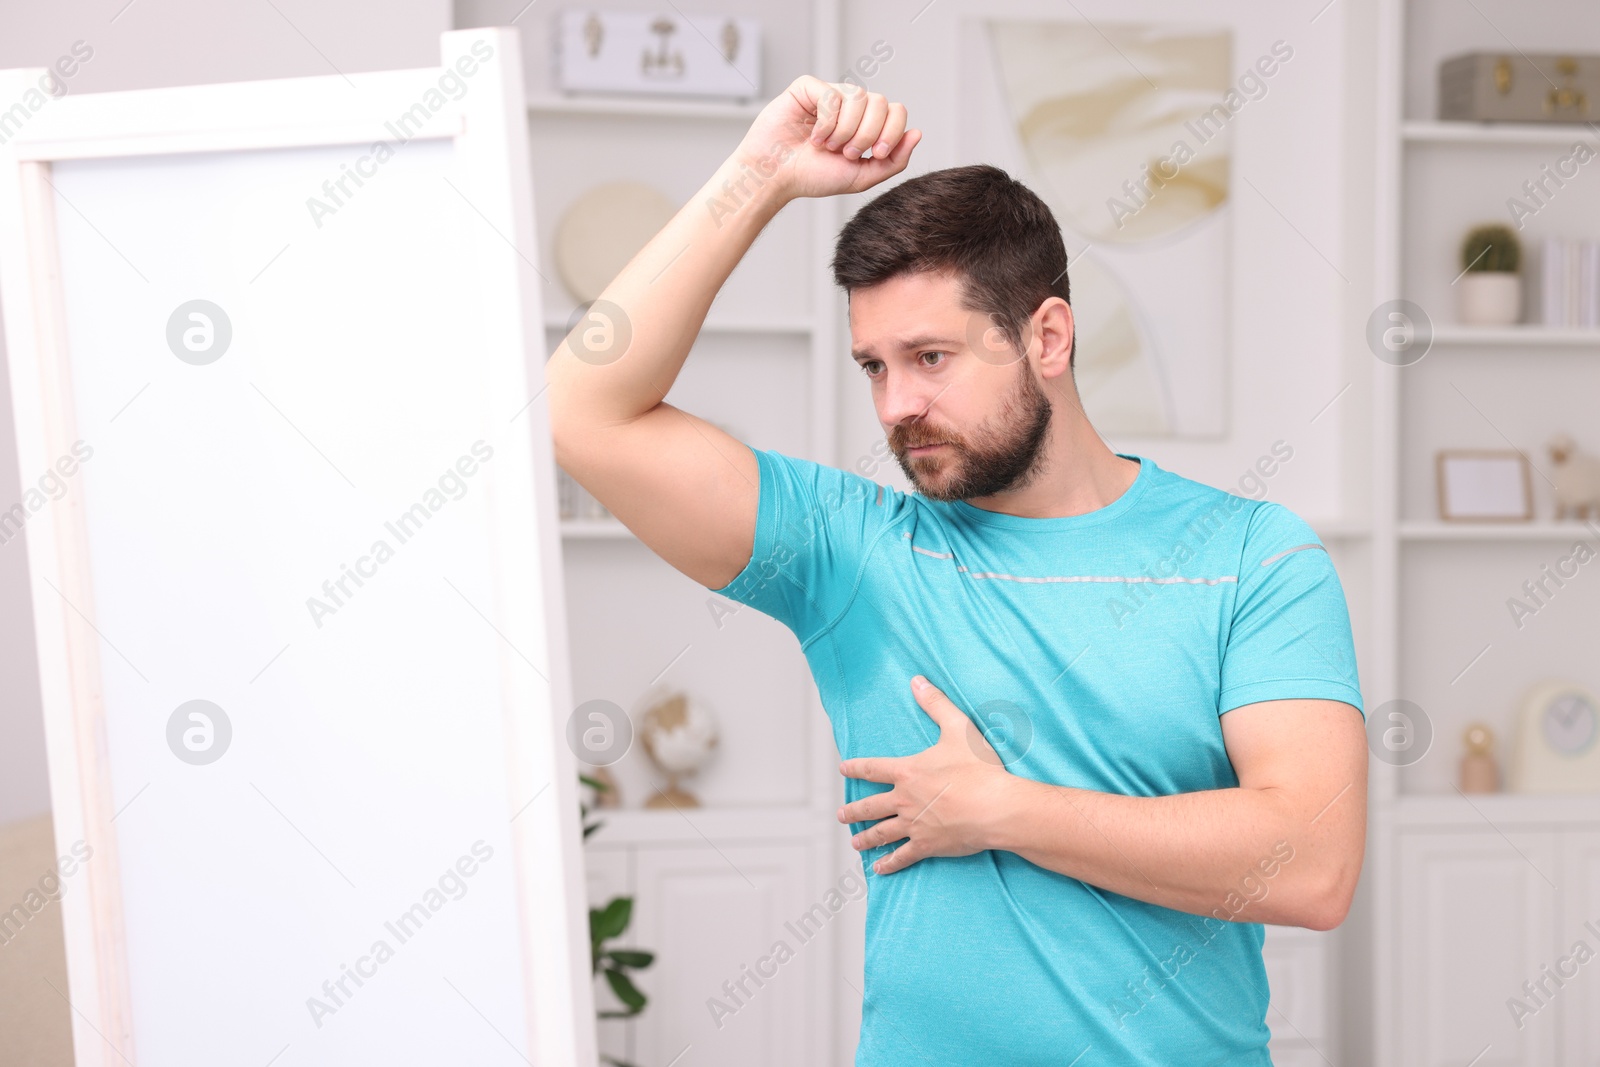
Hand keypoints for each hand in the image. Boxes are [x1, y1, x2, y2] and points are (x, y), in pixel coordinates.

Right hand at [734, 75, 921, 201]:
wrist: (776, 177)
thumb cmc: (813, 177)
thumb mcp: (861, 176)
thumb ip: (894, 160)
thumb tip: (917, 134)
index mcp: (865, 123)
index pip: (896, 111)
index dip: (892, 131)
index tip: (876, 153)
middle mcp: (850, 106)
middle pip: (881, 102)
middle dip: (868, 134)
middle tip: (846, 153)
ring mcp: (830, 94)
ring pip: (859, 97)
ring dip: (846, 130)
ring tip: (827, 146)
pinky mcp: (808, 87)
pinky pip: (833, 95)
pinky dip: (827, 122)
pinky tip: (813, 136)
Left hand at [837, 675, 1016, 874]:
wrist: (995, 807)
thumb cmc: (979, 768)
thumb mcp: (958, 728)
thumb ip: (936, 704)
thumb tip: (917, 680)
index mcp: (907, 772)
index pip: (873, 768)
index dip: (855, 767)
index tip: (843, 768)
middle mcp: (904, 799)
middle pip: (870, 806)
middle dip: (853, 810)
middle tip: (841, 814)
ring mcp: (914, 825)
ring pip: (882, 833)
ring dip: (865, 838)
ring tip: (855, 842)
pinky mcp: (928, 845)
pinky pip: (903, 856)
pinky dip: (889, 863)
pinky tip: (879, 869)